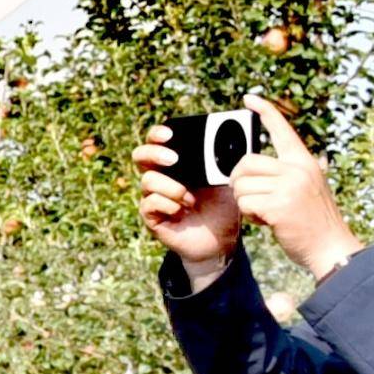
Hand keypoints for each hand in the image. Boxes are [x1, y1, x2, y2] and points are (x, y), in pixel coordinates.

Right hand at [132, 127, 242, 286]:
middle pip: (140, 156)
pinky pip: (149, 203)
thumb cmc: (223, 206)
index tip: (169, 134)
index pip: (157, 141)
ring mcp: (154, 196)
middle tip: (173, 160)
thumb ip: (223, 161)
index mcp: (176, 164)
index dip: (157, 134)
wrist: (221, 239)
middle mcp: (161, 177)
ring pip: (147, 181)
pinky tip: (182, 212)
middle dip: (154, 154)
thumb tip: (234, 142)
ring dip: (172, 188)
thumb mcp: (227, 179)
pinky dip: (168, 205)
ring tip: (190, 200)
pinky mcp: (151, 216)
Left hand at [225, 94, 358, 277]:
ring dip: (245, 202)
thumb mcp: (309, 186)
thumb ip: (288, 173)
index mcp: (304, 162)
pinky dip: (250, 215)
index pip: (282, 130)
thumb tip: (255, 166)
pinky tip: (267, 222)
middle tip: (251, 197)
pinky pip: (245, 203)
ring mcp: (289, 187)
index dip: (265, 111)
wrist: (330, 247)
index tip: (249, 98)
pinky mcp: (279, 206)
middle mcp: (298, 169)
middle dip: (239, 182)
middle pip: (246, 163)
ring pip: (242, 185)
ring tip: (266, 212)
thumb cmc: (314, 220)